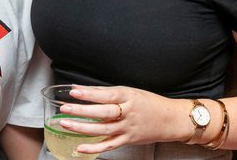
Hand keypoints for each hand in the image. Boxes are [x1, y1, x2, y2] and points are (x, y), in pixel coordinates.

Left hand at [54, 85, 190, 154]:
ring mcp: (128, 128)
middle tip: (65, 108)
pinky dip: (94, 148)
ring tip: (66, 124)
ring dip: (83, 128)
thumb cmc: (149, 103)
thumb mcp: (129, 92)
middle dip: (82, 111)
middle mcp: (128, 113)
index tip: (74, 92)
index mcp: (128, 97)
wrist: (171, 119)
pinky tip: (81, 147)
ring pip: (103, 130)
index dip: (89, 94)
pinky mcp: (128, 140)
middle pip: (102, 112)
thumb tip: (82, 89)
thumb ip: (105, 92)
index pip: (105, 95)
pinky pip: (109, 145)